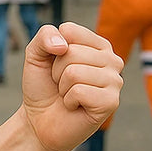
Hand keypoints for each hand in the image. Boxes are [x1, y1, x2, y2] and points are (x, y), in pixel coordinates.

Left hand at [20, 23, 122, 150]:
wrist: (39, 120)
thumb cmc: (43, 86)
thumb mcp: (36, 54)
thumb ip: (44, 36)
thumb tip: (63, 45)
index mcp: (97, 45)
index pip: (69, 30)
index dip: (52, 49)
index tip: (55, 63)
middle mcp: (112, 60)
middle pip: (71, 52)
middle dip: (56, 70)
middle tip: (61, 84)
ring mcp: (115, 81)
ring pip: (74, 72)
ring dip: (62, 86)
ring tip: (68, 94)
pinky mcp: (112, 102)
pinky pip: (79, 91)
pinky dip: (68, 100)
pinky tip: (74, 106)